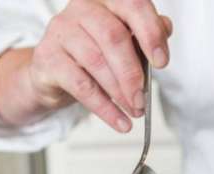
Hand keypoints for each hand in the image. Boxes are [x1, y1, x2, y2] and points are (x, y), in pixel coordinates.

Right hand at [28, 0, 171, 132]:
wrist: (53, 73)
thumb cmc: (92, 54)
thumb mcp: (123, 44)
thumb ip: (144, 35)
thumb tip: (165, 28)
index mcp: (106, 0)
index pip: (133, 6)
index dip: (151, 34)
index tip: (161, 63)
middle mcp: (82, 9)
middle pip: (114, 37)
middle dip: (133, 73)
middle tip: (143, 99)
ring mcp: (61, 31)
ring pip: (96, 62)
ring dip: (120, 93)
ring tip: (134, 110)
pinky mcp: (48, 58)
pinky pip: (81, 86)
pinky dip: (104, 108)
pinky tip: (119, 121)